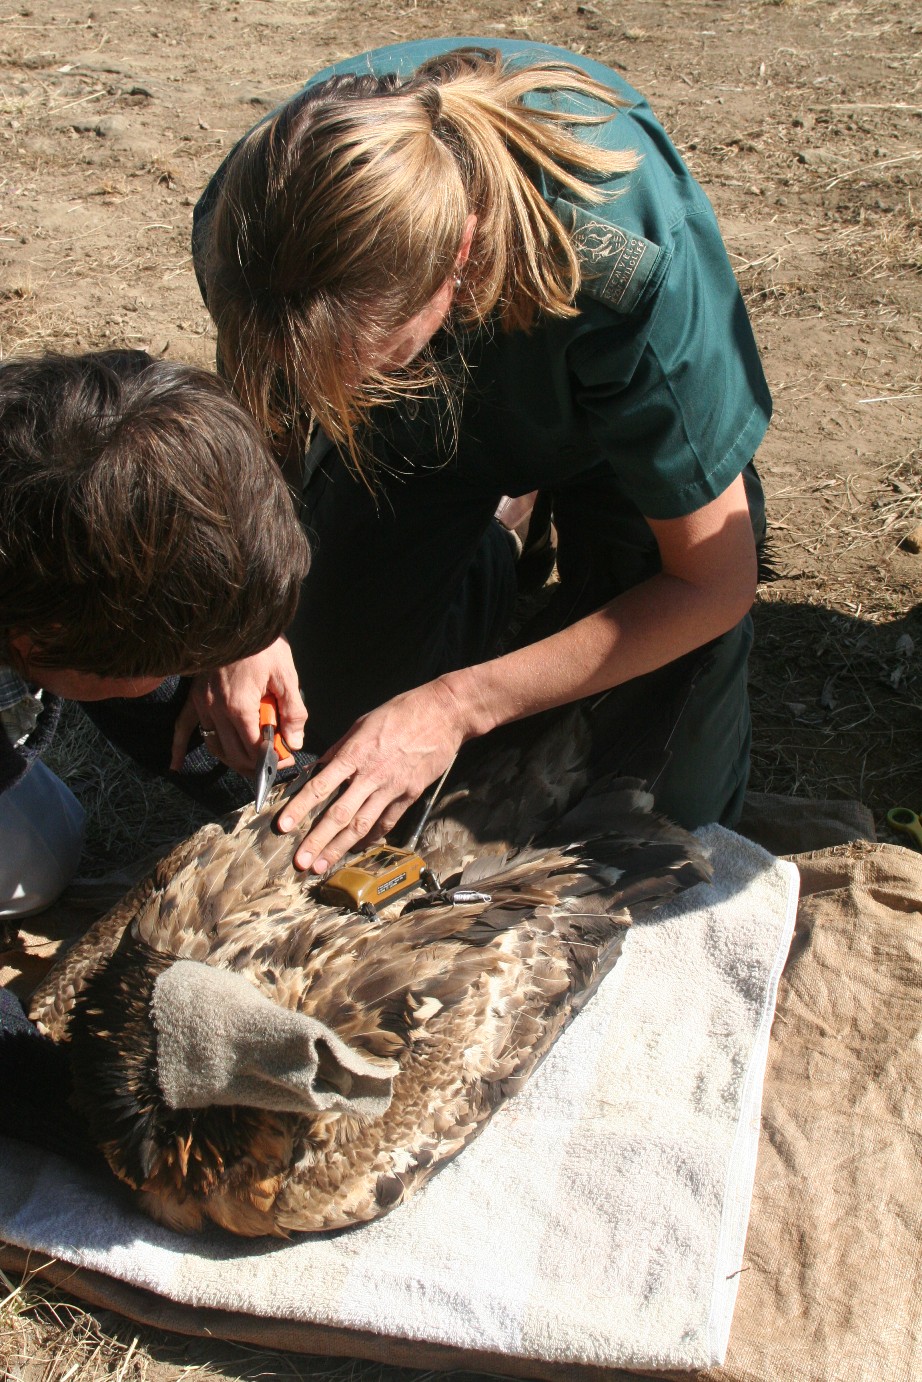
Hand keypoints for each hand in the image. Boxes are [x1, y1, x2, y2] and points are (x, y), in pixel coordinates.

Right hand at [171, 637, 306, 775]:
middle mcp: (216, 708)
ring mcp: (202, 703)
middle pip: (233, 751)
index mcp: (239, 706)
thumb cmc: (263, 645)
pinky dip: (178, 748)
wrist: (239, 617)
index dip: (271, 760)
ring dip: (230, 760)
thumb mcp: (286, 676)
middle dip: (254, 764)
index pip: (253, 747)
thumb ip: (292, 712)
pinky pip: (183, 726)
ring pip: (214, 744)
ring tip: (249, 766)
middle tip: (274, 765)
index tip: (285, 761)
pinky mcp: (195, 695)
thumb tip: (295, 742)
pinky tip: (175, 766)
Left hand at [276, 678, 466, 872]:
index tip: (283, 826)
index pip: (319, 786)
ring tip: (323, 865)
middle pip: (339, 814)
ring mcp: (392, 787)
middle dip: (317, 840)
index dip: (299, 809)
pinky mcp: (410, 794)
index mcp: (354, 754)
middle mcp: (371, 774)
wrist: (444, 714)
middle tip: (301, 861)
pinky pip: (387, 821)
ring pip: (362, 824)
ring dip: (340, 847)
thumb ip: (340, 749)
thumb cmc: (402, 712)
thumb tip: (320, 768)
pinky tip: (358, 848)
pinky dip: (372, 837)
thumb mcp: (363, 723)